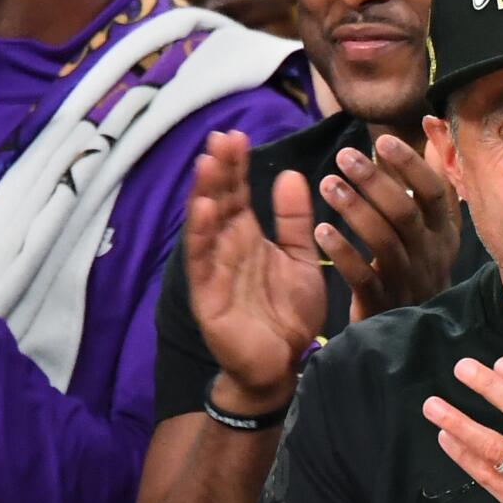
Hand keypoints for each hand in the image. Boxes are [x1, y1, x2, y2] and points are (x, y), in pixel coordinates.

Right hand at [184, 130, 327, 409]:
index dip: (237, 166)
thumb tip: (291, 175)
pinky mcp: (207, 295)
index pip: (238, 194)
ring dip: (205, 194)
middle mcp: (227, 248)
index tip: (238, 135)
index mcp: (248, 238)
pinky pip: (202, 262)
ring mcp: (214, 270)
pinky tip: (203, 210)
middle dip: (219, 171)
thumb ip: (295, 222)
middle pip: (219, 202)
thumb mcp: (300, 260)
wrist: (283, 366)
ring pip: (206, 225)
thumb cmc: (288, 314)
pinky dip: (201, 235)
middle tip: (221, 138)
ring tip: (208, 163)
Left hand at [315, 136, 462, 322]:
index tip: (381, 140)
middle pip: (406, 213)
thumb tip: (434, 128)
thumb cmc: (418, 267)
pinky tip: (320, 231)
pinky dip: (342, 253)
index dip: (410, 166)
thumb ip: (432, 179)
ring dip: (355, 210)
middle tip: (343, 156)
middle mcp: (431, 256)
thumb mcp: (432, 226)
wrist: (416, 336)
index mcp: (444, 233)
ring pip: (385, 242)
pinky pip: (364, 277)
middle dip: (375, 182)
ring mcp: (409, 282)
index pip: (434, 193)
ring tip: (327, 184)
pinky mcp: (384, 305)